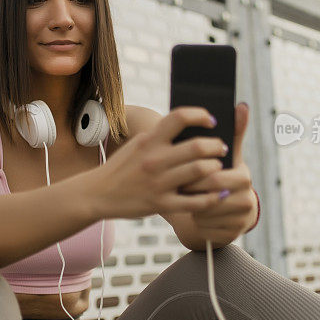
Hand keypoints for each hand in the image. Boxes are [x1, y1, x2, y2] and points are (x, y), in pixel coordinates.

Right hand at [91, 106, 228, 219]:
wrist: (97, 194)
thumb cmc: (122, 167)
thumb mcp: (137, 145)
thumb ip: (160, 136)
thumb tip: (189, 127)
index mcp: (149, 141)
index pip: (179, 117)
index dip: (200, 115)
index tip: (211, 120)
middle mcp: (154, 160)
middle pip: (197, 146)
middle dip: (216, 146)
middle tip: (222, 148)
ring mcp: (158, 183)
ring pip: (200, 171)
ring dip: (216, 168)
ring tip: (217, 168)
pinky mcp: (160, 204)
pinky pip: (195, 202)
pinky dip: (212, 197)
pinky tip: (218, 193)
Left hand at [178, 102, 256, 243]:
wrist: (221, 211)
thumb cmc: (219, 177)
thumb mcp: (225, 156)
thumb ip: (232, 132)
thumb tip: (241, 105)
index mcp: (244, 177)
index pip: (218, 175)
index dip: (198, 174)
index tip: (184, 171)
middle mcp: (247, 200)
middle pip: (212, 194)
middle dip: (192, 189)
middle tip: (178, 185)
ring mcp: (239, 221)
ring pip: (205, 212)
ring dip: (189, 205)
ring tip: (182, 197)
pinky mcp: (227, 237)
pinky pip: (202, 228)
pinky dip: (192, 220)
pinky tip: (188, 212)